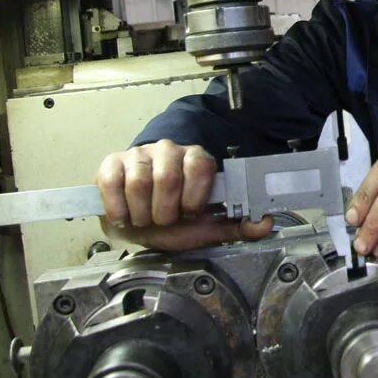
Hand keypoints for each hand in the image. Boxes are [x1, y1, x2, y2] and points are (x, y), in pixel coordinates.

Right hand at [95, 139, 272, 250]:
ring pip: (140, 182)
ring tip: (146, 218)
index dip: (194, 196)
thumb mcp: (207, 226)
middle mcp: (169, 151)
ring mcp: (140, 155)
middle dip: (166, 211)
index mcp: (196, 160)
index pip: (200, 165)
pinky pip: (113, 181)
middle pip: (168, 177)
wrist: (137, 221)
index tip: (191, 212)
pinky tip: (125, 215)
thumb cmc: (174, 220)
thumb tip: (265, 223)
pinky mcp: (112, 163)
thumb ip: (237, 224)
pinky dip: (119, 207)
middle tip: (166, 219)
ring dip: (143, 213)